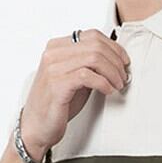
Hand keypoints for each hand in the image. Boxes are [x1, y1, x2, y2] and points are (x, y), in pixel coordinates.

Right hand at [19, 29, 129, 156]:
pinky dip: (103, 83)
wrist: (37, 126)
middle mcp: (53, 53)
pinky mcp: (57, 84)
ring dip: (112, 73)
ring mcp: (53, 68)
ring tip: (118, 85)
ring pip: (94, 58)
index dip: (113, 48)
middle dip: (116, 62)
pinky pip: (87, 76)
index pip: (92, 35)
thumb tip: (115, 61)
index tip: (124, 62)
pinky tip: (108, 91)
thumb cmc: (57, 104)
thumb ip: (89, 66)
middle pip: (95, 45)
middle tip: (123, 77)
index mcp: (57, 47)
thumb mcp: (75, 79)